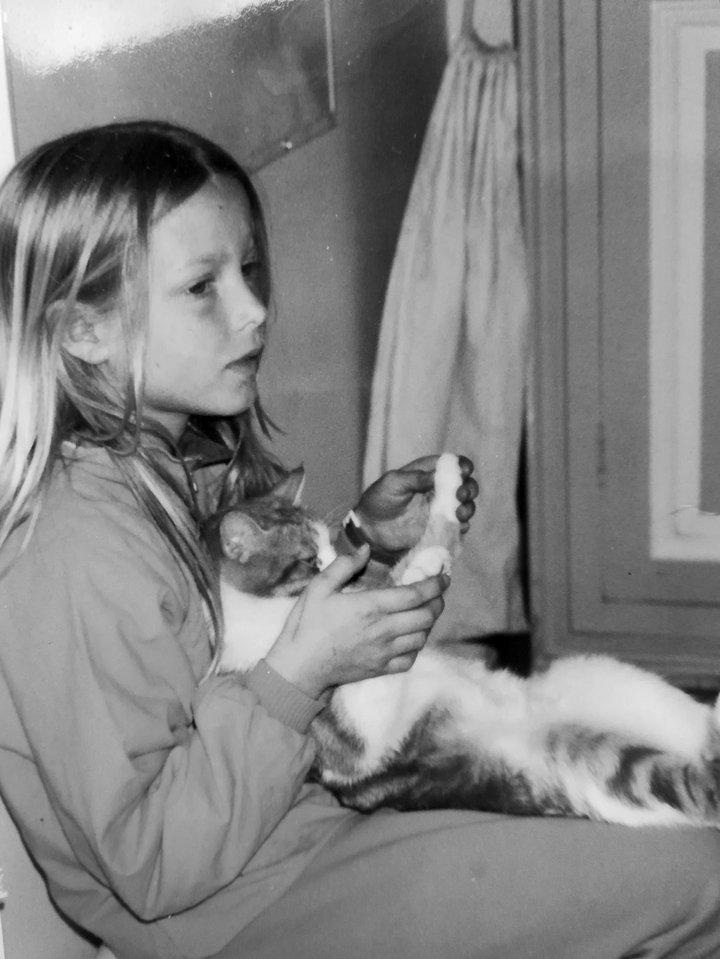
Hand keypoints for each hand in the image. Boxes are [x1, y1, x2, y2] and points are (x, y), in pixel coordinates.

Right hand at [264, 547, 447, 698]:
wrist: (299, 668)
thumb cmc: (306, 625)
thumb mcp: (318, 588)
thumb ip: (344, 565)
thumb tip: (366, 549)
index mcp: (371, 606)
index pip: (415, 595)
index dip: (434, 585)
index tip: (443, 577)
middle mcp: (384, 630)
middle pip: (426, 616)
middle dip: (437, 602)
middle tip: (437, 593)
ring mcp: (384, 652)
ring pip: (422, 637)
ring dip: (429, 623)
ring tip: (427, 612)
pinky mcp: (381, 668)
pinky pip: (410, 659)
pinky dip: (417, 646)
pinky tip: (412, 638)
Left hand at [354, 455, 477, 551]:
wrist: (370, 530)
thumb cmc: (379, 500)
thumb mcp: (393, 482)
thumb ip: (416, 477)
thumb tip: (439, 474)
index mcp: (427, 473)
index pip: (451, 464)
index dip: (462, 465)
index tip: (465, 471)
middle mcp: (438, 490)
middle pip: (465, 484)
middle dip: (469, 488)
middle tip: (461, 495)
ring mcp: (440, 510)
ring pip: (465, 505)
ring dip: (468, 507)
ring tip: (460, 513)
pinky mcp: (439, 527)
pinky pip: (458, 526)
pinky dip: (462, 525)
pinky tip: (458, 526)